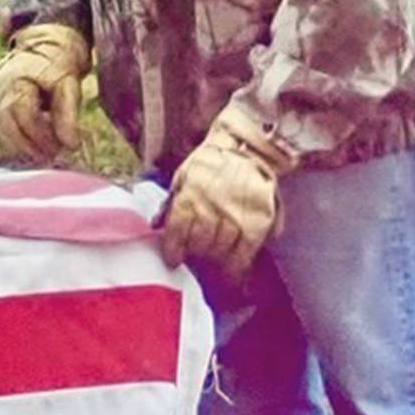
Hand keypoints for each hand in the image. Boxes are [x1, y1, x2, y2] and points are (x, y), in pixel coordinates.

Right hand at [0, 23, 90, 162]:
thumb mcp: (69, 87)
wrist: (43, 49)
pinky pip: (1, 129)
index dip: (42, 134)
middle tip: (54, 154)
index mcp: (16, 79)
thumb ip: (68, 116)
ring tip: (48, 151)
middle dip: (30, 145)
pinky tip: (37, 142)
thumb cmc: (58, 68)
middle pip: (6, 125)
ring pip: (1, 130)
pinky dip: (18, 140)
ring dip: (23, 145)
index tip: (64, 146)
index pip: (23, 113)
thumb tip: (72, 146)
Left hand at [156, 108, 296, 277]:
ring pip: (222, 251)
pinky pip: (246, 250)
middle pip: (200, 245)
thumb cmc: (210, 163)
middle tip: (195, 256)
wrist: (244, 147)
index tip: (172, 260)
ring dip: (215, 259)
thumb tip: (155, 225)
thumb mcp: (182, 177)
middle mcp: (212, 209)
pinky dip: (239, 262)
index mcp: (189, 197)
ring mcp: (237, 217)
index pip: (177, 233)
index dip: (173, 250)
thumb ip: (171, 202)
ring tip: (213, 259)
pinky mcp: (258, 221)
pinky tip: (234, 267)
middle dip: (195, 253)